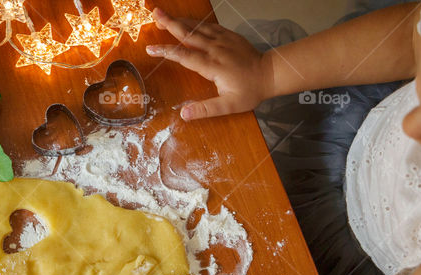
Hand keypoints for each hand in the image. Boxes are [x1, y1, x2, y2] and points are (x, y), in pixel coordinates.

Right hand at [147, 8, 269, 119]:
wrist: (270, 74)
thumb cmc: (249, 91)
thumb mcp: (229, 106)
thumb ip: (206, 109)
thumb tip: (184, 114)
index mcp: (213, 66)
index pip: (184, 56)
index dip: (166, 52)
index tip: (150, 49)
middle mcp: (215, 49)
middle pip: (188, 34)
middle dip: (170, 23)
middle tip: (154, 13)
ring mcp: (222, 40)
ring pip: (197, 27)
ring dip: (179, 20)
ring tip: (164, 16)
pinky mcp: (229, 35)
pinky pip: (209, 25)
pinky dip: (195, 22)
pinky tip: (187, 21)